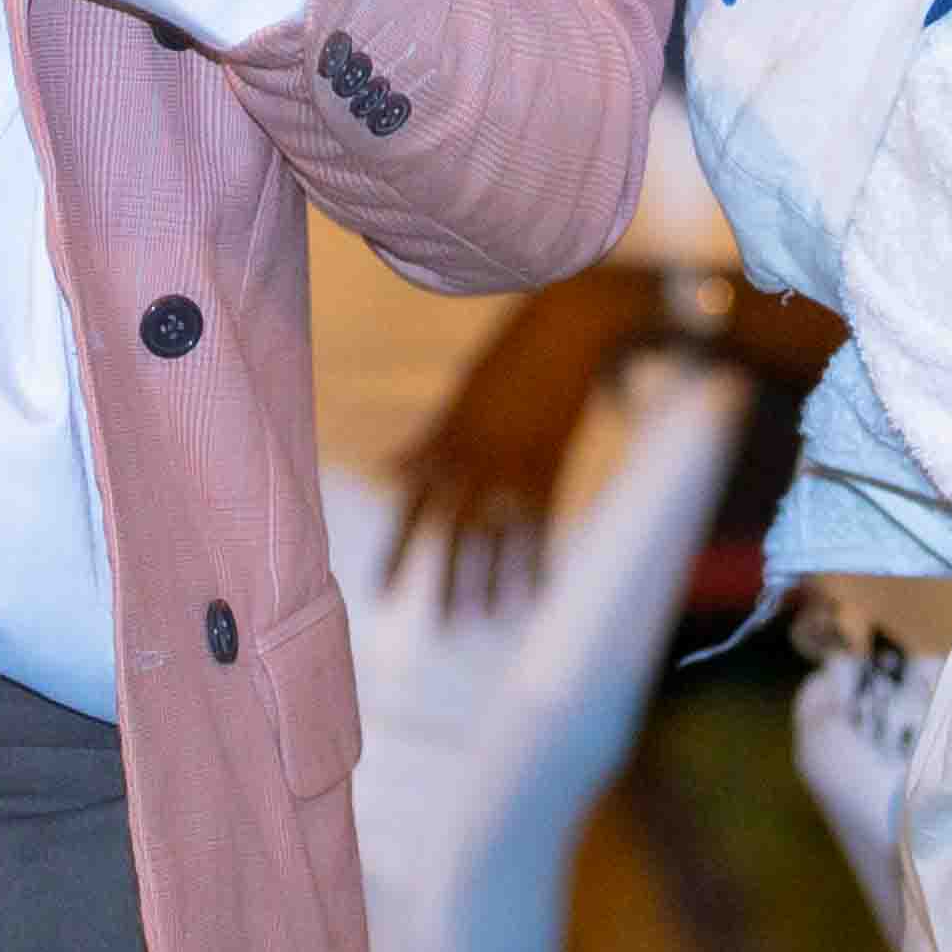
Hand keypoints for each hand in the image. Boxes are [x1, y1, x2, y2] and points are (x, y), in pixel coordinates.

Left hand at [386, 271, 656, 620]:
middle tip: (437, 625)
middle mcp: (475, 455)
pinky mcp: (552, 465)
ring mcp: (515, 463)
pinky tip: (534, 594)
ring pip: (497, 534)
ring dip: (489, 581)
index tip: (384, 591)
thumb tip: (389, 468)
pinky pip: (540, 525)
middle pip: (453, 530)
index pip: (414, 504)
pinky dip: (537, 562)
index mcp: (447, 437)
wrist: (568, 326)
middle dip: (444, 579)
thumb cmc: (510, 357)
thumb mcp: (461, 397)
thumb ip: (427, 442)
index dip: (400, 550)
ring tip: (480, 620)